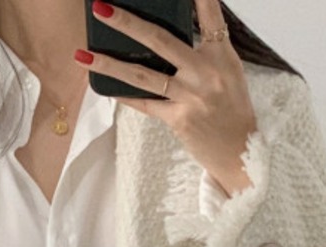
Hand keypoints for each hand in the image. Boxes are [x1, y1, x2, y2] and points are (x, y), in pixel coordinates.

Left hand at [79, 0, 256, 196]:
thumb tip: (170, 35)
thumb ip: (206, 50)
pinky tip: (105, 88)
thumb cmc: (233, 110)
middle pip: (160, 40)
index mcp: (222, 54)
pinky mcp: (178, 119)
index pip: (208, 14)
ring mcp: (190, 96)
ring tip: (83, 54)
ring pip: (143, 75)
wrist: (242, 153)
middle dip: (127, 22)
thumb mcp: (229, 72)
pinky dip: (125, 96)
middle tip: (101, 7)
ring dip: (110, 63)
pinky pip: (145, 104)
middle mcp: (205, 72)